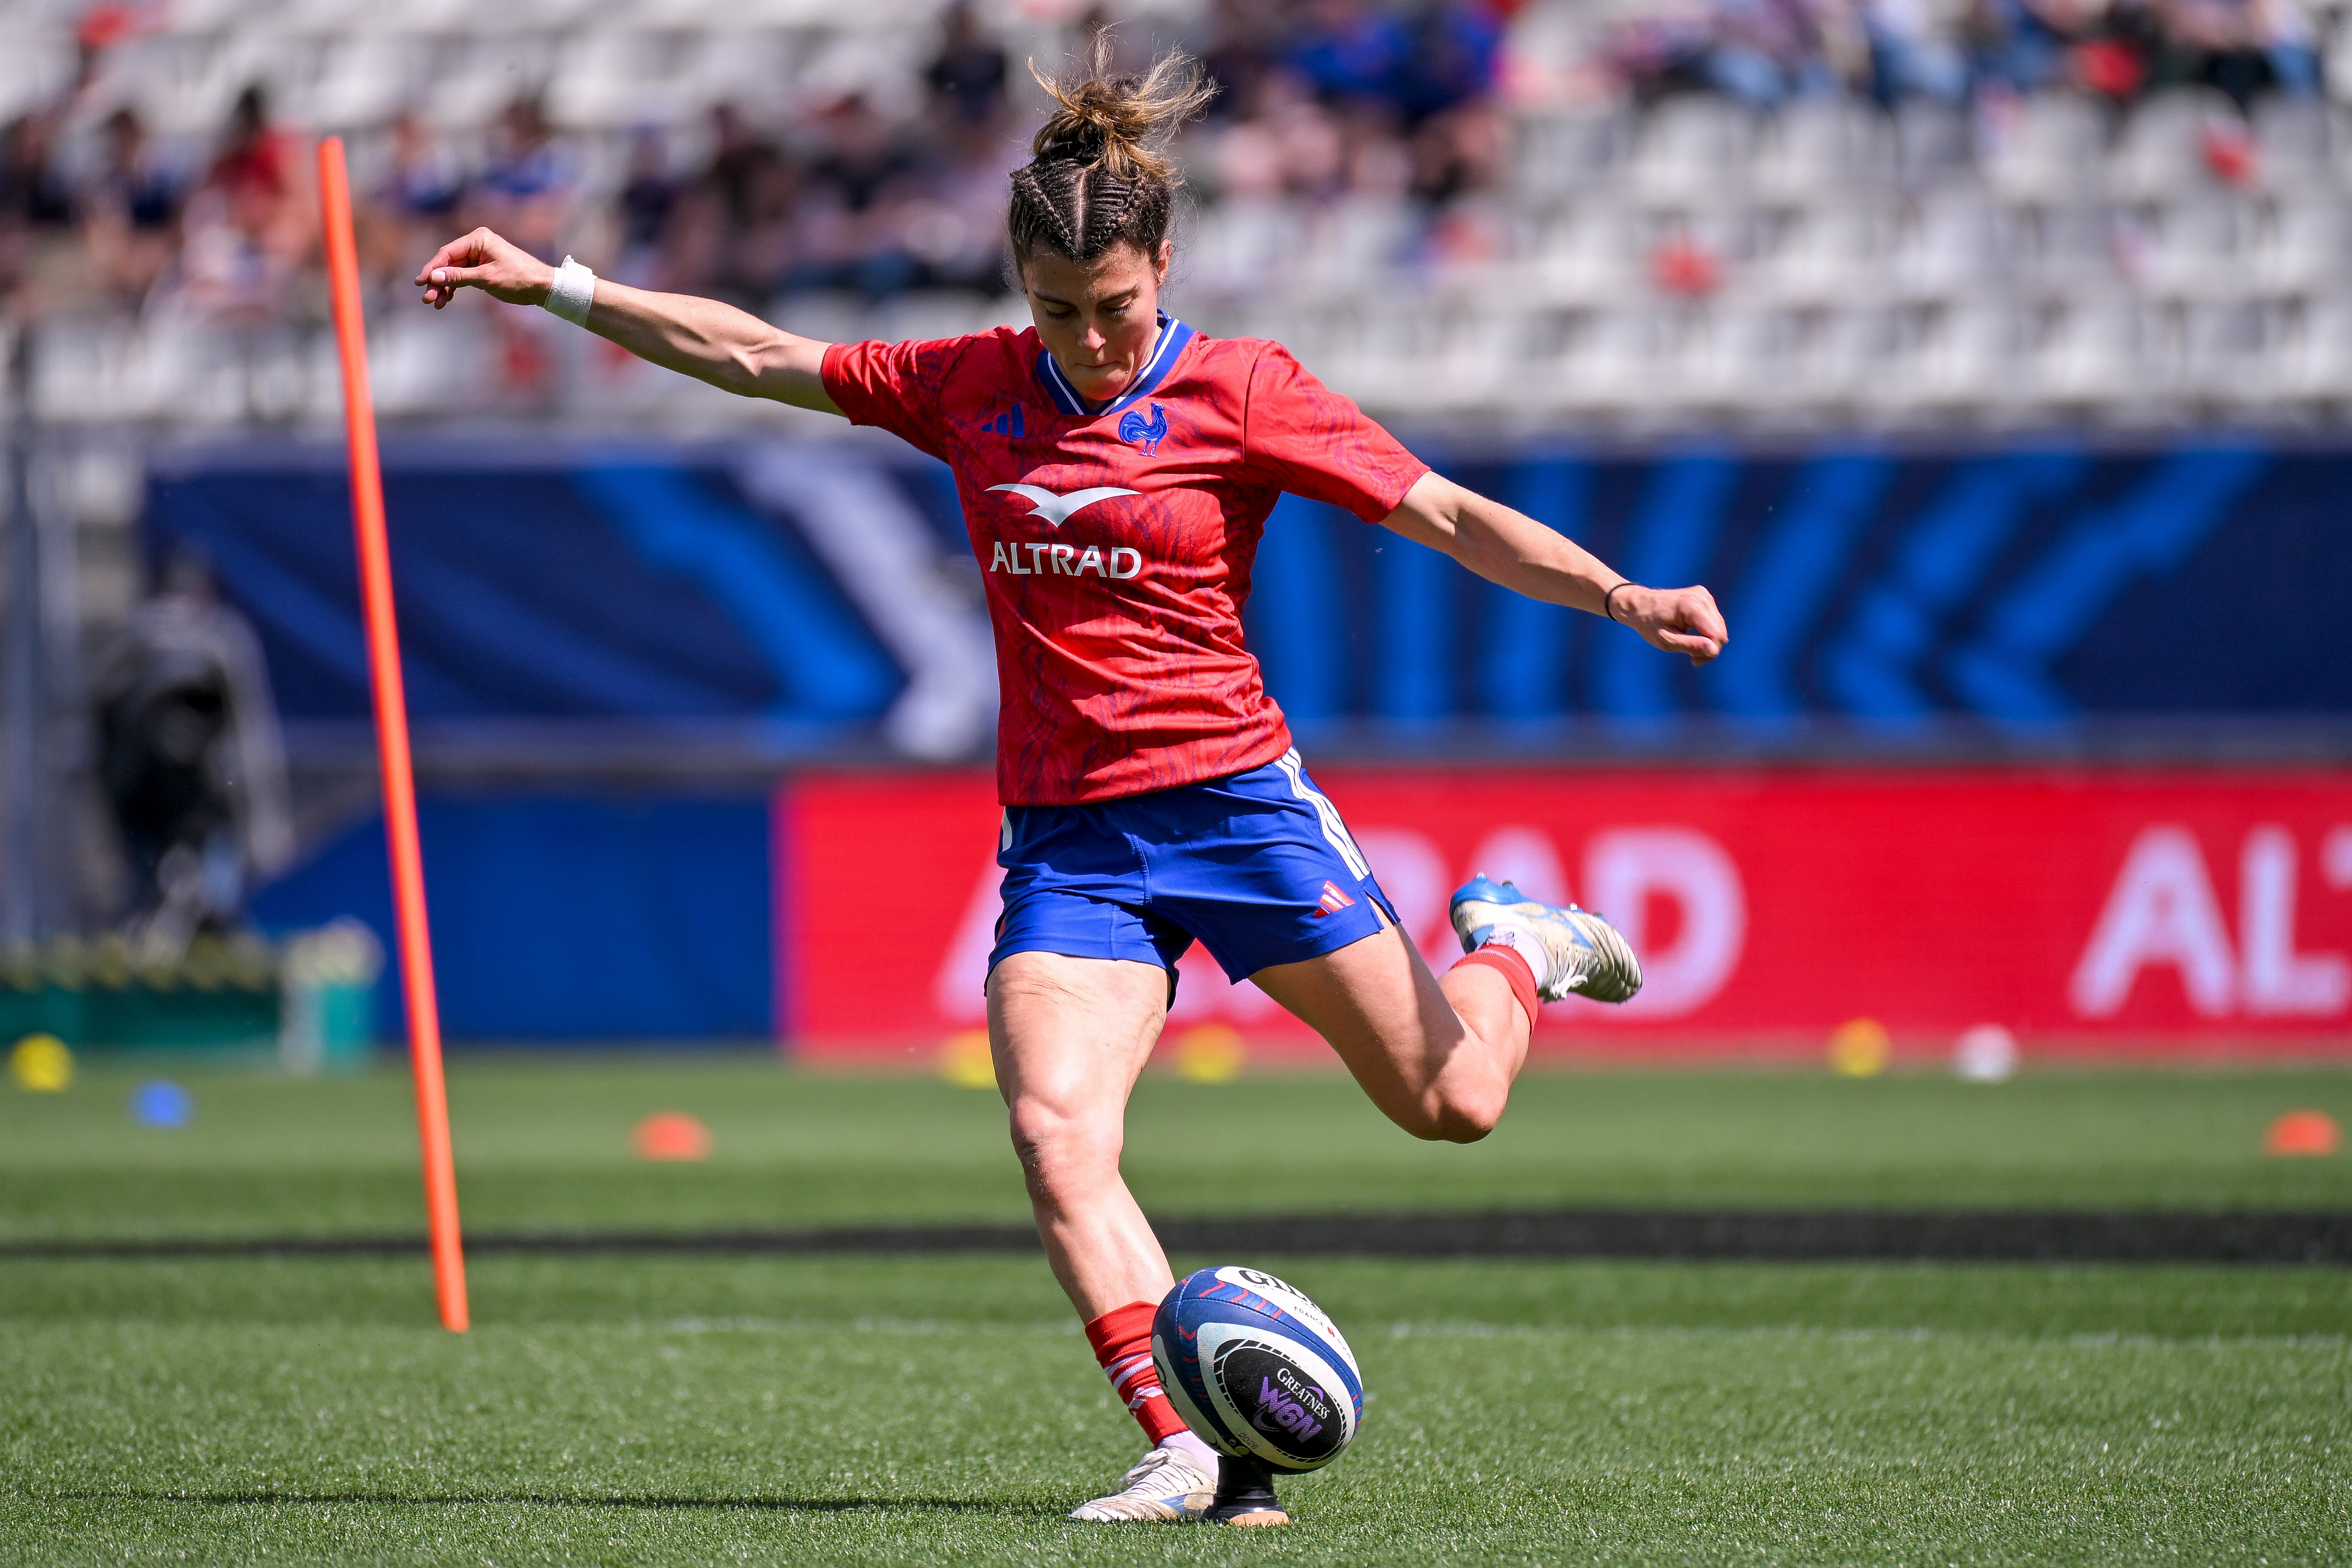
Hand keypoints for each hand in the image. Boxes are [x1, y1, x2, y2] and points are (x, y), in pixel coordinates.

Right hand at [414, 227, 553, 309]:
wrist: (542, 286)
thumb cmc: (519, 278)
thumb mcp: (487, 278)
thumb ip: (459, 277)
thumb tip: (434, 276)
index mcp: (478, 239)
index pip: (447, 253)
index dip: (432, 268)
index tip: (420, 282)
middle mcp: (477, 244)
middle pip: (449, 263)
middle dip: (437, 281)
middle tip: (427, 298)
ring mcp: (480, 256)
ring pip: (454, 272)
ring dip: (444, 287)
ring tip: (436, 303)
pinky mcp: (483, 268)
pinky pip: (463, 277)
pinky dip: (455, 287)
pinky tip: (447, 299)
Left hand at [1614, 584, 1728, 665]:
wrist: (1639, 604)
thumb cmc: (1649, 623)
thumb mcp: (1666, 640)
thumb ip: (1691, 645)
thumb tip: (1714, 651)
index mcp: (1691, 606)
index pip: (1716, 635)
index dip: (1710, 652)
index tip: (1694, 661)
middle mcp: (1701, 597)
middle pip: (1720, 632)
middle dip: (1709, 648)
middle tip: (1692, 658)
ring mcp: (1704, 595)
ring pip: (1719, 628)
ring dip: (1708, 641)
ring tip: (1689, 646)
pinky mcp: (1704, 597)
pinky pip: (1714, 621)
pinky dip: (1706, 631)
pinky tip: (1691, 635)